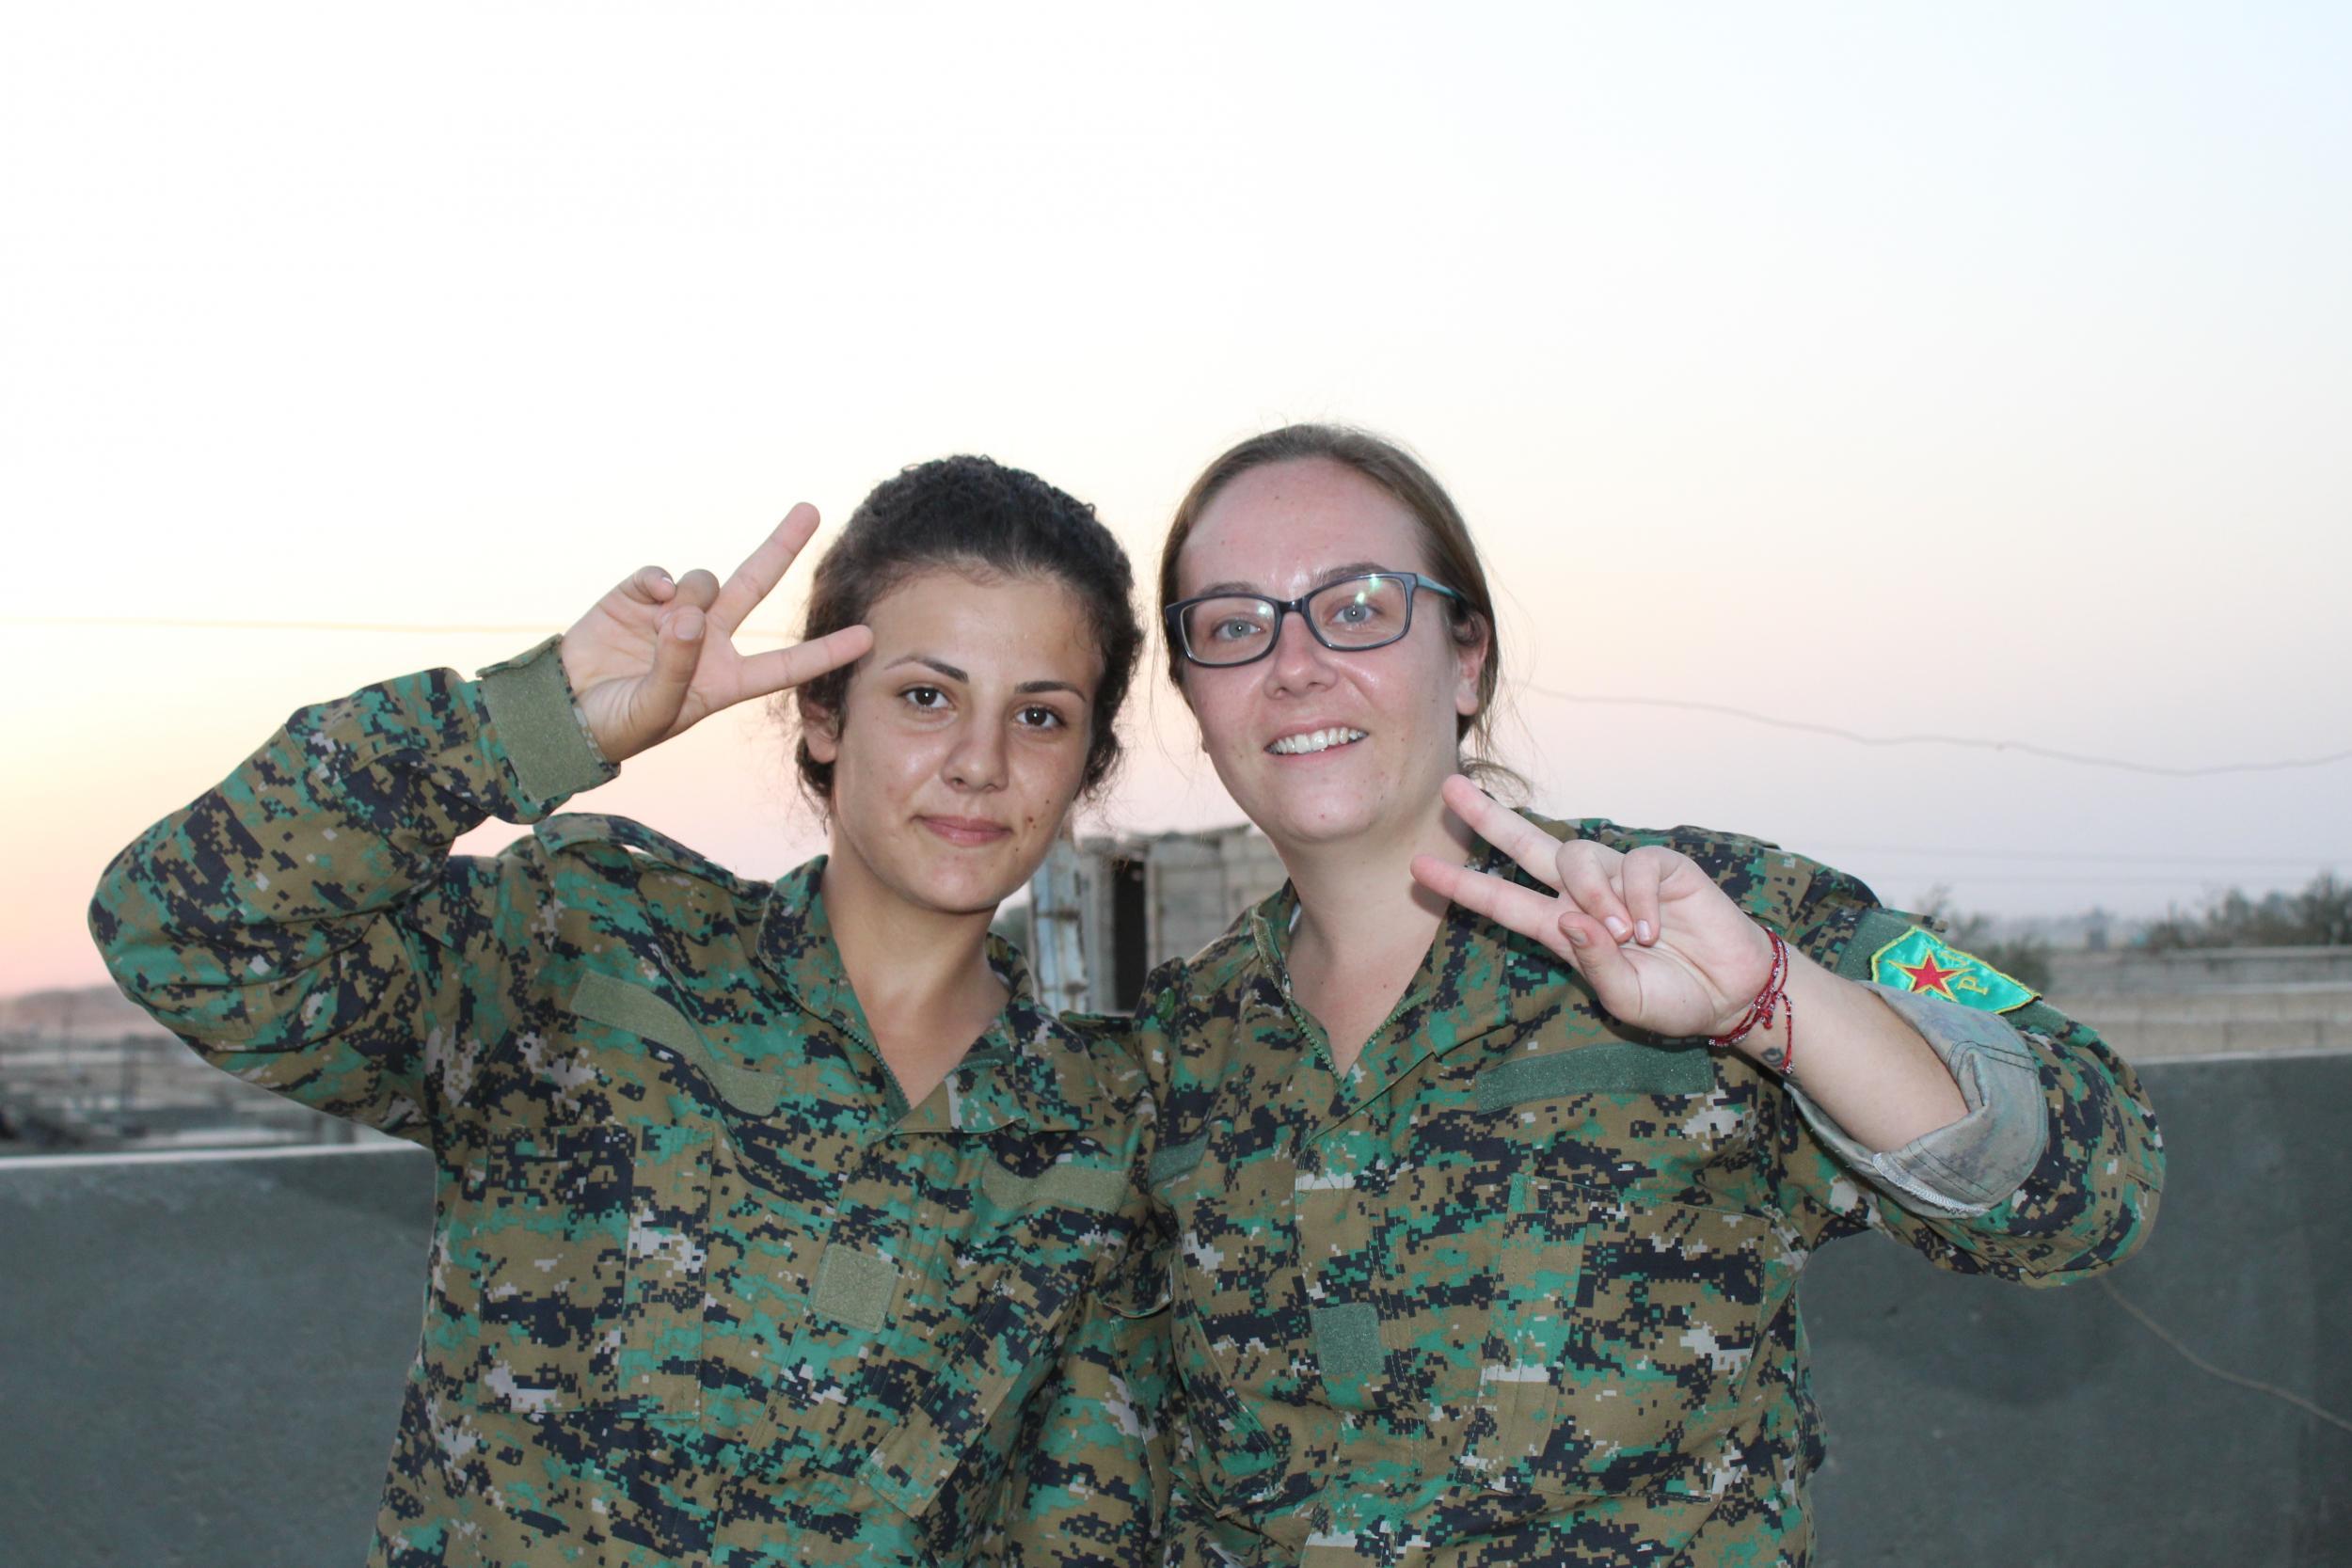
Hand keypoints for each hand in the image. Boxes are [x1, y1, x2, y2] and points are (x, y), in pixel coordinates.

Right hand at [558, 504, 872, 763]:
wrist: (562, 709)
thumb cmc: (616, 724)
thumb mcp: (654, 709)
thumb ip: (676, 666)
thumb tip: (688, 613)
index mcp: (725, 680)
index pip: (785, 665)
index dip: (825, 652)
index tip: (868, 637)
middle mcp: (708, 641)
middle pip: (754, 586)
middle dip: (781, 547)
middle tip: (810, 509)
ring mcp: (675, 614)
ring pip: (705, 581)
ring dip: (694, 595)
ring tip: (666, 627)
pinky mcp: (640, 597)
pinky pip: (663, 574)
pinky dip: (659, 583)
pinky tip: (649, 599)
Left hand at [1409, 775, 1775, 1038]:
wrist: (1731, 993)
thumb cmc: (1674, 998)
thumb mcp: (1627, 1000)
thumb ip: (1594, 965)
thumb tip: (1569, 917)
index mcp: (1563, 929)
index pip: (1503, 900)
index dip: (1463, 885)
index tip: (1418, 867)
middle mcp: (1583, 895)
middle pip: (1526, 845)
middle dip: (1488, 817)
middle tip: (1450, 790)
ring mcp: (1621, 875)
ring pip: (1578, 856)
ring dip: (1595, 895)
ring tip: (1625, 935)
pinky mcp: (1661, 864)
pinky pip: (1636, 865)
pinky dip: (1640, 897)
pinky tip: (1653, 927)